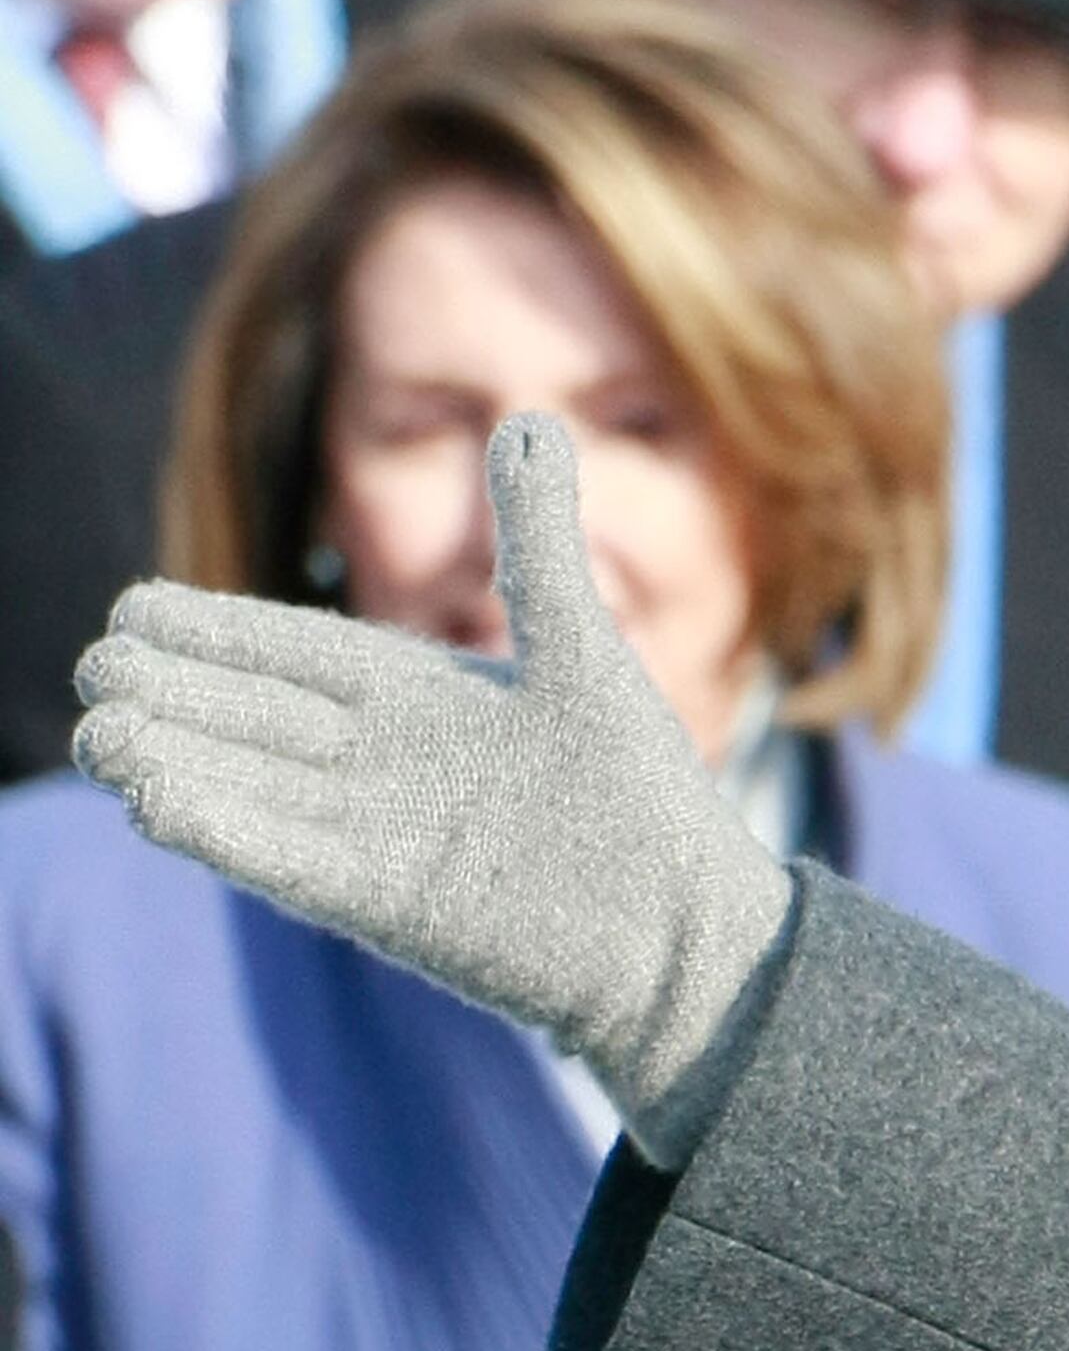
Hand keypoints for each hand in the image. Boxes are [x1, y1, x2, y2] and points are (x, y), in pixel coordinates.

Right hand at [71, 413, 788, 1157]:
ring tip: (99, 737)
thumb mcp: (583, 652)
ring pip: (254, 790)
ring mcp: (382, 838)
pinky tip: (159, 804)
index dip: (215, 635)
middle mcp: (385, 768)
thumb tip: (532, 416)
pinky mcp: (393, 907)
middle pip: (254, 720)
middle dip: (174, 697)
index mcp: (419, 702)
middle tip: (94, 669)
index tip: (130, 608)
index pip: (294, 656)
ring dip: (176, 764)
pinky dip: (229, 833)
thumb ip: (539, 543)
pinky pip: (291, 862)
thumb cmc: (642, 794)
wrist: (691, 934)